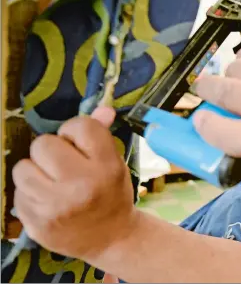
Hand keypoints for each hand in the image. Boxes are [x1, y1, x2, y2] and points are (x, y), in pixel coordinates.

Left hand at [12, 106, 136, 259]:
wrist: (112, 239)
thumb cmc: (112, 195)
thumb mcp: (114, 164)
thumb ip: (102, 135)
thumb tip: (102, 108)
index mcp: (106, 167)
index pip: (80, 126)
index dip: (75, 132)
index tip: (80, 146)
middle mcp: (81, 185)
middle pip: (43, 143)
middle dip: (52, 151)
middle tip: (64, 166)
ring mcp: (56, 207)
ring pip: (23, 167)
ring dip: (35, 172)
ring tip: (52, 183)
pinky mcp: (37, 224)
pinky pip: (18, 193)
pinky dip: (30, 194)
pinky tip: (47, 202)